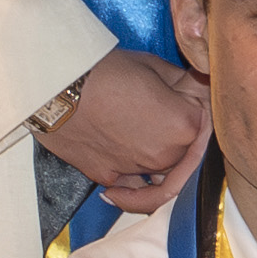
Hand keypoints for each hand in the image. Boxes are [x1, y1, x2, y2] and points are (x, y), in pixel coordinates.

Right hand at [33, 45, 211, 214]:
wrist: (51, 86)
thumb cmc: (101, 70)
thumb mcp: (152, 66)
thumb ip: (182, 85)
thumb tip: (196, 90)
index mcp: (183, 127)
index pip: (205, 121)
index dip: (197, 106)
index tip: (188, 95)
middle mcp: (165, 155)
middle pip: (187, 152)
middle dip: (181, 135)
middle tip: (169, 116)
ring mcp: (137, 171)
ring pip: (162, 175)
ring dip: (163, 163)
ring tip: (154, 149)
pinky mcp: (108, 177)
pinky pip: (132, 190)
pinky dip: (134, 189)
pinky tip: (132, 175)